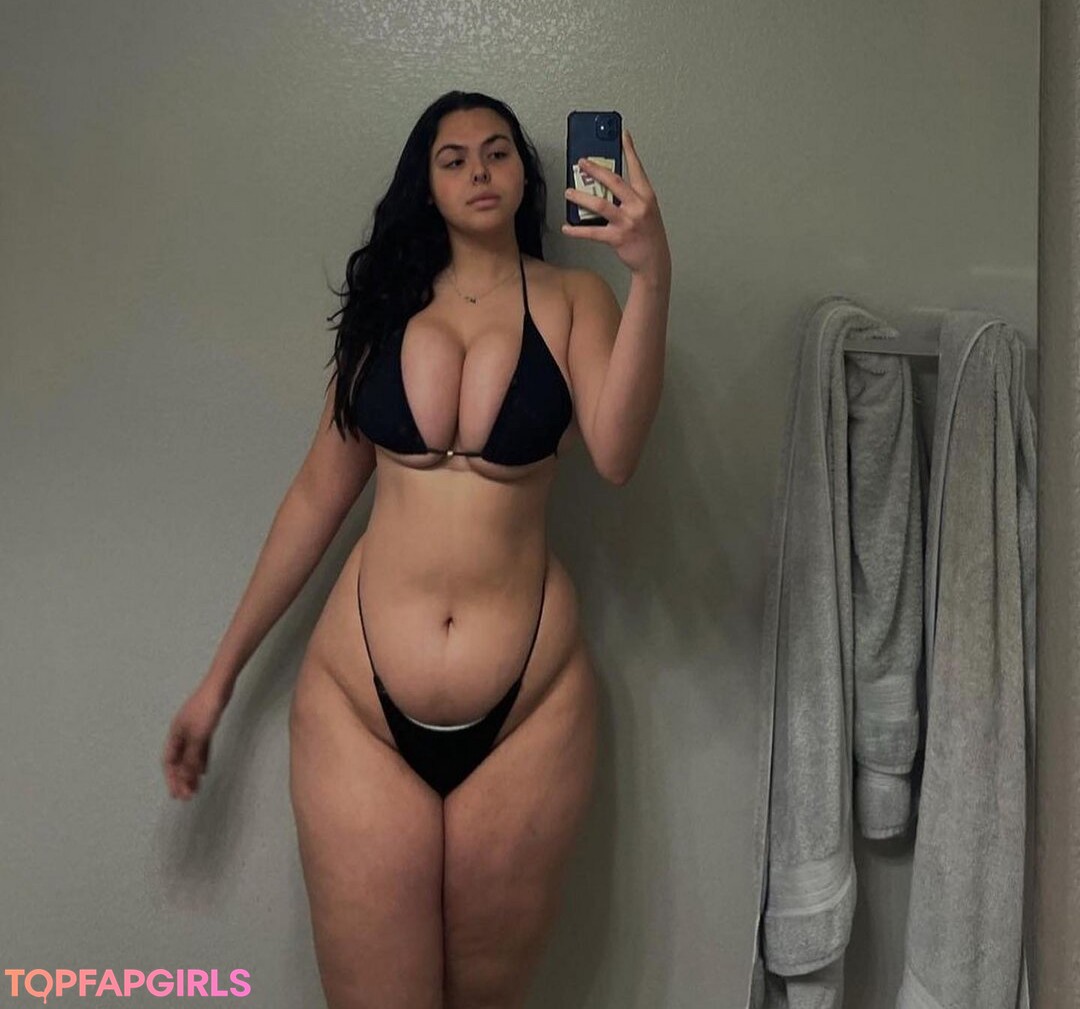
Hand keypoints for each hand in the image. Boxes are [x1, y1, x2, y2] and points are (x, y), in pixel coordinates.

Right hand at [162, 678, 230, 799]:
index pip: (169, 763)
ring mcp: (193, 729)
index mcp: (174, 735)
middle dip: (181, 779)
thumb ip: (192, 757)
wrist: (219, 686)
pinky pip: (200, 749)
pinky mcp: (205, 726)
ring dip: (191, 772)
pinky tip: (204, 770)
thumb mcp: (199, 736)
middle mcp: (181, 734)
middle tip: (187, 796)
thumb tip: (186, 777)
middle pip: (178, 761)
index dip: (172, 780)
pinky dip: (201, 760)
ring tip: (195, 788)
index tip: (177, 795)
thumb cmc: (206, 708)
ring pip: (189, 756)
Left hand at [562, 128, 670, 280]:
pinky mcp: (618, 238)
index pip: (637, 168)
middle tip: (582, 163)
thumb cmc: (649, 236)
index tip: (622, 135)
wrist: (654, 261)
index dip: (629, 150)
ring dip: (581, 197)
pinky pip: (593, 232)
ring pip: (600, 205)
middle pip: (614, 181)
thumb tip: (608, 185)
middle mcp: (638, 206)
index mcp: (647, 196)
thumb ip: (631, 197)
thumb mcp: (646, 211)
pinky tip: (567, 227)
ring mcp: (628, 222)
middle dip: (595, 170)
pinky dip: (577, 230)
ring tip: (569, 192)